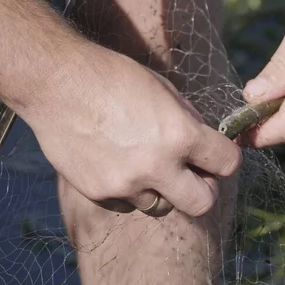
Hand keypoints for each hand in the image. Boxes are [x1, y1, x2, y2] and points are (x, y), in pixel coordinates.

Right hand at [24, 42, 241, 216]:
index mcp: (180, 135)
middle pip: (202, 204)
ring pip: (162, 207)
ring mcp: (126, 185)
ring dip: (163, 190)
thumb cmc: (113, 78)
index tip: (217, 157)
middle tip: (193, 175)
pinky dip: (131, 191)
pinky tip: (119, 165)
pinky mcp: (99, 193)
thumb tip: (205, 145)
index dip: (226, 159)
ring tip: (147, 164)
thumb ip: (189, 123)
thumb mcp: (164, 91)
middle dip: (204, 190)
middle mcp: (157, 166)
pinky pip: (129, 205)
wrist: (56, 83)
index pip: (227, 164)